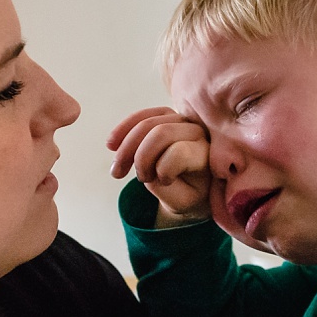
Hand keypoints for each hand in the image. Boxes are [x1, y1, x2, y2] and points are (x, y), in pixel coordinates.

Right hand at [108, 107, 212, 226]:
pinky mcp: (166, 115)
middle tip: (134, 178)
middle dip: (139, 156)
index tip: (162, 182)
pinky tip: (111, 146)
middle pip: (161, 133)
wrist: (194, 186)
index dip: (163, 169)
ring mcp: (181, 120)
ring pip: (147, 123)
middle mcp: (197, 132)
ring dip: (126, 147)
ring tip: (117, 171)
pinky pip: (141, 116)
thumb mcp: (182, 201)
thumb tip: (142, 165)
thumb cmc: (190, 194)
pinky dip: (123, 130)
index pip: (179, 152)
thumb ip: (164, 187)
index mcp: (205, 154)